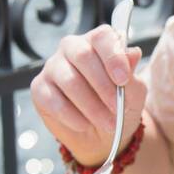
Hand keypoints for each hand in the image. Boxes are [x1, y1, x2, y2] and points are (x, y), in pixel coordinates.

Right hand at [31, 26, 146, 164]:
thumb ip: (132, 74)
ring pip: (69, 80)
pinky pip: (54, 100)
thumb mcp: (133, 93)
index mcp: (97, 43)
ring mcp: (53, 67)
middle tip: (117, 108)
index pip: (102, 36)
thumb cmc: (118, 108)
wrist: (101, 137)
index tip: (123, 80)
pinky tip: (84, 125)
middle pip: (83, 55)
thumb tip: (133, 52)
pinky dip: (73, 116)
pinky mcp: (39, 88)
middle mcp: (72, 49)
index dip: (113, 56)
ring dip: (92, 106)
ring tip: (107, 123)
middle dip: (103, 86)